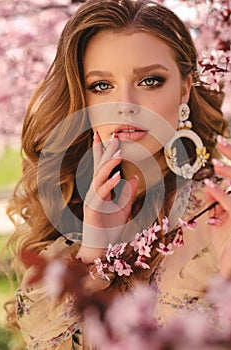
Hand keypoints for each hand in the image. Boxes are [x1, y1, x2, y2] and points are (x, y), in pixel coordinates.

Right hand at [81, 131, 137, 249]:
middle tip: (113, 137)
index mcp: (102, 190)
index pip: (101, 167)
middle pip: (99, 168)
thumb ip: (128, 193)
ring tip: (118, 154)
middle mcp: (95, 191)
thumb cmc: (109, 228)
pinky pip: (101, 194)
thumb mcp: (123, 208)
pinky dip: (110, 184)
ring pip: (99, 178)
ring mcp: (92, 199)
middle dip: (105, 152)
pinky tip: (118, 176)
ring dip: (109, 165)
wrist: (100, 248)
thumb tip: (134, 177)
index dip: (102, 152)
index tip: (104, 136)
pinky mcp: (93, 209)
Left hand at [205, 135, 230, 277]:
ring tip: (215, 163)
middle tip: (221, 142)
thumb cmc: (227, 247)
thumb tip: (210, 186)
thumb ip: (217, 203)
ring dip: (228, 173)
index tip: (224, 145)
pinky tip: (210, 186)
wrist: (230, 271)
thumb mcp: (220, 220)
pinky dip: (220, 195)